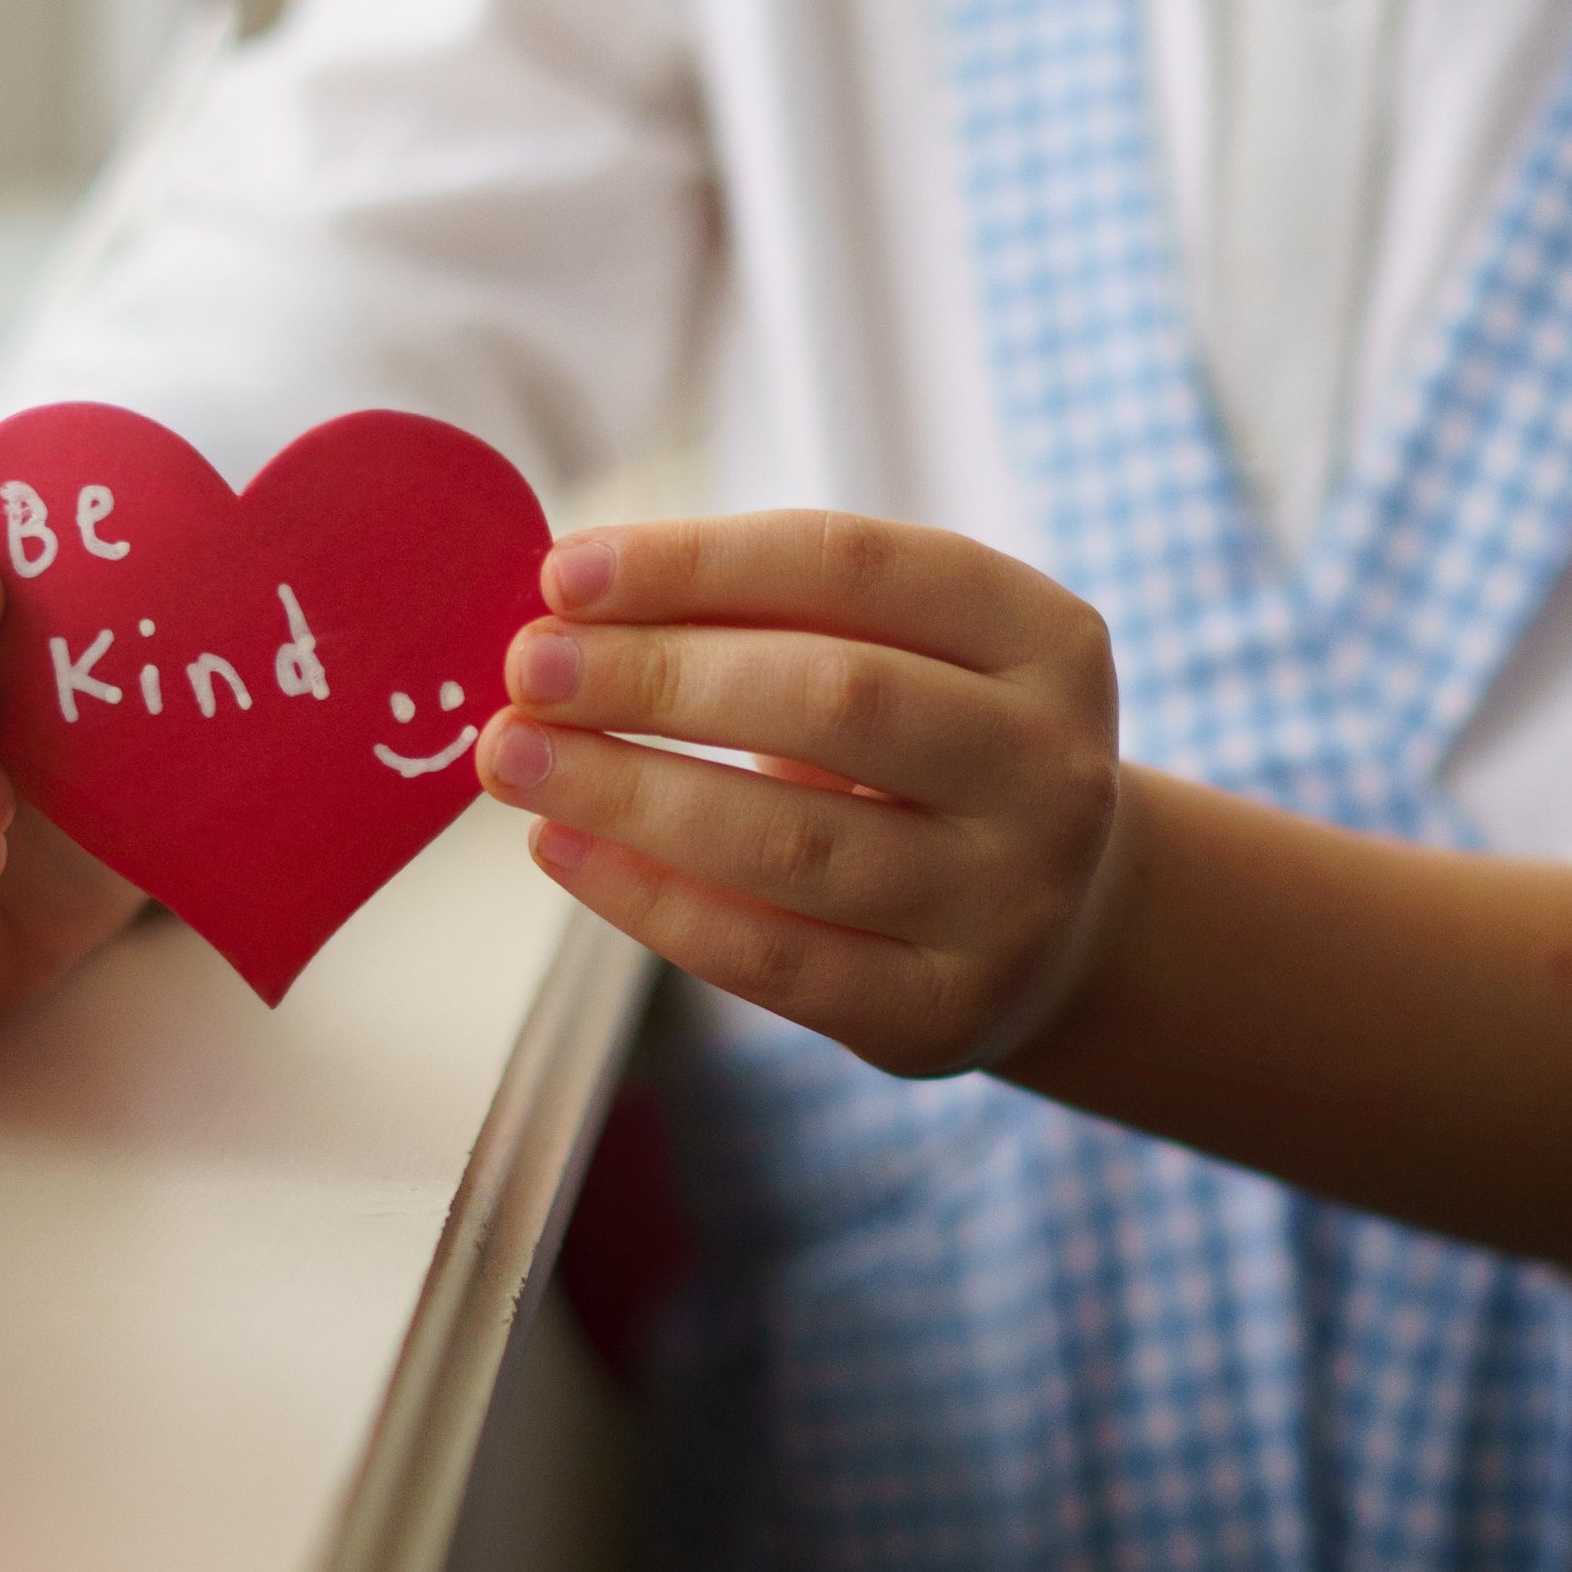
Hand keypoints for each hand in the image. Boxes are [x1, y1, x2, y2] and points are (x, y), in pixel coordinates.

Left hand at [478, 511, 1132, 1077]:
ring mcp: (1009, 899)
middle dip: (657, 676)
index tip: (565, 570)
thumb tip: (574, 599)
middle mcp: (1050, 766)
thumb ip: (769, 613)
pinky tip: (561, 847)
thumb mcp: (904, 652)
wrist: (1057, 921)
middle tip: (525, 664)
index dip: (700, 562)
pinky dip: (648, 898)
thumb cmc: (930, 748)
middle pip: (836, 697)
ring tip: (513, 755)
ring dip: (628, 792)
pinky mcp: (943, 1010)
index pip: (857, 567)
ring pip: (791, 841)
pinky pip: (769, 956)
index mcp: (1044, 636)